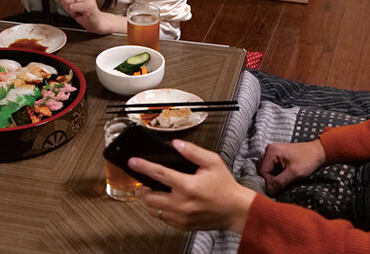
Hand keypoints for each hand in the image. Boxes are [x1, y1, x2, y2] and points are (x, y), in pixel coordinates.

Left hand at [54, 0, 115, 33]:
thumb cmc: (82, 9)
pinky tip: (80, 13)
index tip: (71, 0)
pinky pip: (71, 7)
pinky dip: (73, 12)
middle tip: (74, 6)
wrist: (94, 20)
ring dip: (69, 8)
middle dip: (65, 2)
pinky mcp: (89, 5)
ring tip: (77, 9)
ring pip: (67, 0)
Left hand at [129, 139, 255, 233]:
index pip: (159, 174)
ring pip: (153, 210)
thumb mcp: (212, 162)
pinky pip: (163, 219)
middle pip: (149, 197)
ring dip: (151, 200)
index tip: (132, 162)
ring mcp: (181, 217)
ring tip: (156, 192)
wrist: (237, 210)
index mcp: (188, 186)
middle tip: (147, 181)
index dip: (143, 166)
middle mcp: (182, 204)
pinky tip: (167, 202)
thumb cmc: (225, 187)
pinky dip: (160, 210)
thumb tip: (176, 144)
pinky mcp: (183, 226)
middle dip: (144, 188)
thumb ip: (193, 152)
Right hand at [258, 139, 326, 195]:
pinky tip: (288, 176)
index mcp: (271, 152)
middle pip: (265, 171)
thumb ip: (280, 182)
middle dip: (273, 180)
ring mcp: (273, 153)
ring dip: (277, 178)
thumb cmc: (308, 160)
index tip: (280, 187)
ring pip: (269, 171)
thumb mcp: (295, 173)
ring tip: (288, 179)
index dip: (269, 182)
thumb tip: (269, 191)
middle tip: (286, 184)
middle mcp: (269, 151)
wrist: (319, 152)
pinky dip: (279, 175)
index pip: (263, 172)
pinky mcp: (277, 157)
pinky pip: (274, 169)